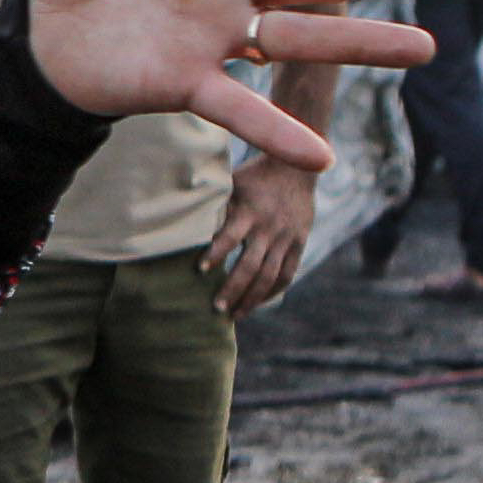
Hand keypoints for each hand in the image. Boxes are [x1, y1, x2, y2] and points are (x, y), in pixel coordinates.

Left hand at [210, 158, 318, 315]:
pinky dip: (272, 291)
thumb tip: (182, 221)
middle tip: (216, 308)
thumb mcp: (232, 184)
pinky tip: (257, 304)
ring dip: (252, 298)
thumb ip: (214, 205)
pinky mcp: (299, 243)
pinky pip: (287, 274)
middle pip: (251, 265)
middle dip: (233, 288)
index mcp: (249, 211)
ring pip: (270, 276)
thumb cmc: (253, 177)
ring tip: (235, 315)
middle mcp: (269, 227)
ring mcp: (286, 238)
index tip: (199, 270)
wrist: (296, 167)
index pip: (230, 236)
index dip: (216, 253)